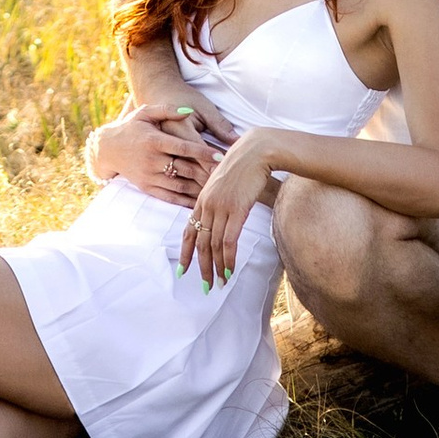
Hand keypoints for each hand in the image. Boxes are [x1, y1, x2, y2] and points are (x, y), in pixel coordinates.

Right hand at [86, 105, 220, 204]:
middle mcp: (151, 160)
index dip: (203, 152)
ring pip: (179, 185)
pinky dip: (185, 201)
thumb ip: (166, 110)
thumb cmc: (131, 127)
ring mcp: (149, 176)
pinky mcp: (147, 187)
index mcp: (154, 140)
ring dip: (199, 188)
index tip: (221, 156)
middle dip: (206, 173)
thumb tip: (187, 111)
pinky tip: (199, 202)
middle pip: (184, 168)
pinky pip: (169, 197)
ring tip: (217, 190)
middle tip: (226, 176)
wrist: (108, 148)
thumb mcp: (145, 113)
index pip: (183, 147)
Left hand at [181, 132, 274, 287]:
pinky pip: (229, 240)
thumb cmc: (242, 166)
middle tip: (205, 286)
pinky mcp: (236, 209)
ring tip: (220, 283)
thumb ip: (217, 201)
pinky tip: (230, 270)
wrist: (255, 151)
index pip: (189, 231)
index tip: (183, 270)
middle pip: (200, 242)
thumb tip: (219, 219)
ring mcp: (221, 207)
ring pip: (213, 245)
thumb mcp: (223, 184)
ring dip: (217, 267)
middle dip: (202, 267)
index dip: (186, 252)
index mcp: (202, 199)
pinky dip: (228, 258)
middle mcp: (207, 204)